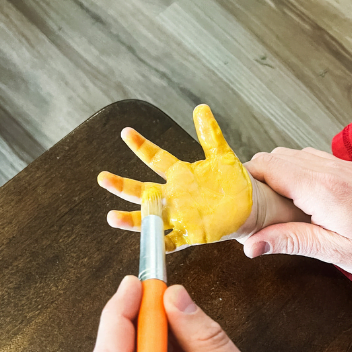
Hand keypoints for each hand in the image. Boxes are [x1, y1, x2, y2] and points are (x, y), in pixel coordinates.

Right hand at [98, 105, 252, 251]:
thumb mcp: (221, 156)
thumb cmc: (231, 181)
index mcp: (179, 174)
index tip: (126, 132)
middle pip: (142, 191)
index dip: (141, 145)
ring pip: (150, 218)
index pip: (155, 158)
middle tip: (103, 178)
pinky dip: (162, 243)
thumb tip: (201, 108)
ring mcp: (180, 215)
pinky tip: (151, 242)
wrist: (248, 206)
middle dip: (121, 185)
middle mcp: (174, 195)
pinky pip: (173, 241)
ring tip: (112, 216)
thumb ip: (210, 135)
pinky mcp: (191, 233)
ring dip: (131, 218)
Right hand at [243, 148, 351, 278]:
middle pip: (273, 158)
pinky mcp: (346, 169)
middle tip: (248, 212)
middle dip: (254, 181)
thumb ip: (291, 242)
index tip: (231, 202)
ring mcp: (338, 165)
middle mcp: (328, 168)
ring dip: (273, 177)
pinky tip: (296, 202)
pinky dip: (292, 175)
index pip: (266, 167)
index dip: (242, 181)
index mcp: (322, 188)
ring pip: (289, 157)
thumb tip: (251, 245)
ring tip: (270, 210)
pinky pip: (307, 161)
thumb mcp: (337, 252)